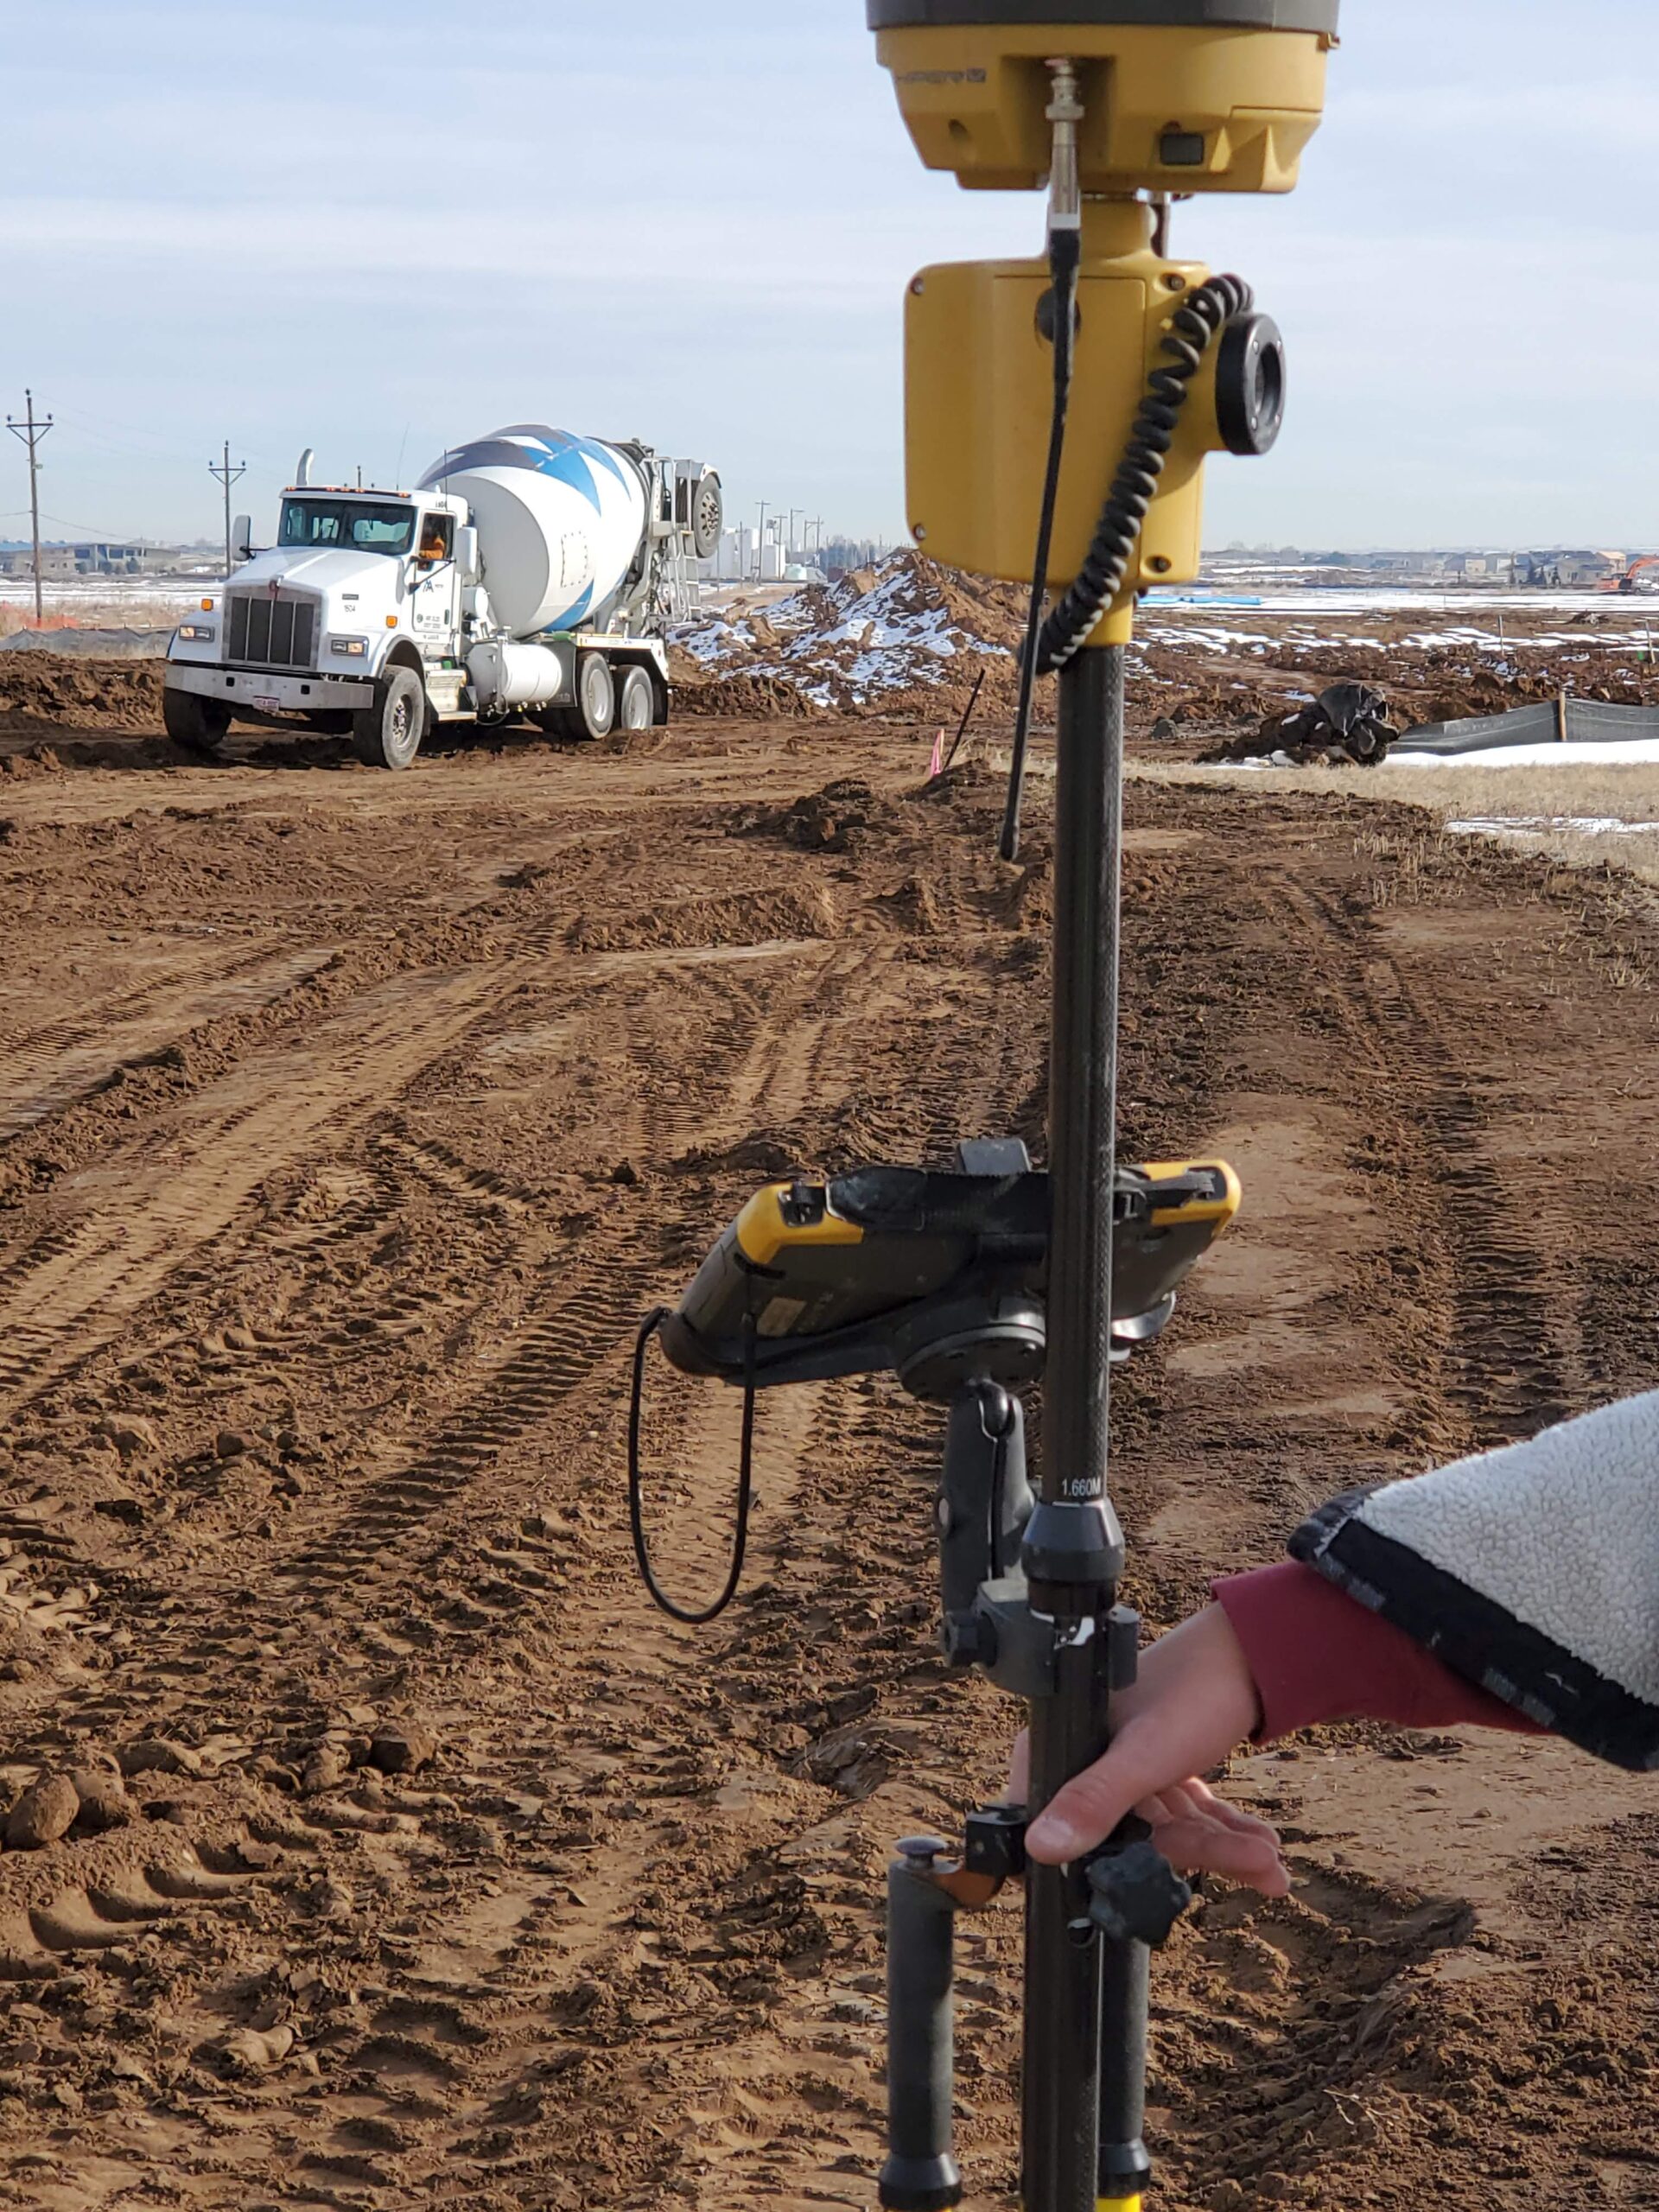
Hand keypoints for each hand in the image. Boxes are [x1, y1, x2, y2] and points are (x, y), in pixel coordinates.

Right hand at [1009, 1604, 1289, 1895]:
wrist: (1256, 1650)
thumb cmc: (1196, 1686)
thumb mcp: (1145, 1753)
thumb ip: (1095, 1801)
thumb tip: (1040, 1848)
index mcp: (1064, 1744)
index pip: (1061, 1825)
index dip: (1095, 1866)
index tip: (1143, 1898)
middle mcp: (1087, 1755)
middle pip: (1129, 1834)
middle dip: (1199, 1854)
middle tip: (1255, 1863)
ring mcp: (1125, 1762)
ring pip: (1167, 1828)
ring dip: (1221, 1847)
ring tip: (1270, 1859)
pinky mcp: (1159, 1765)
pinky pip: (1186, 1814)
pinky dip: (1221, 1831)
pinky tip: (1259, 1845)